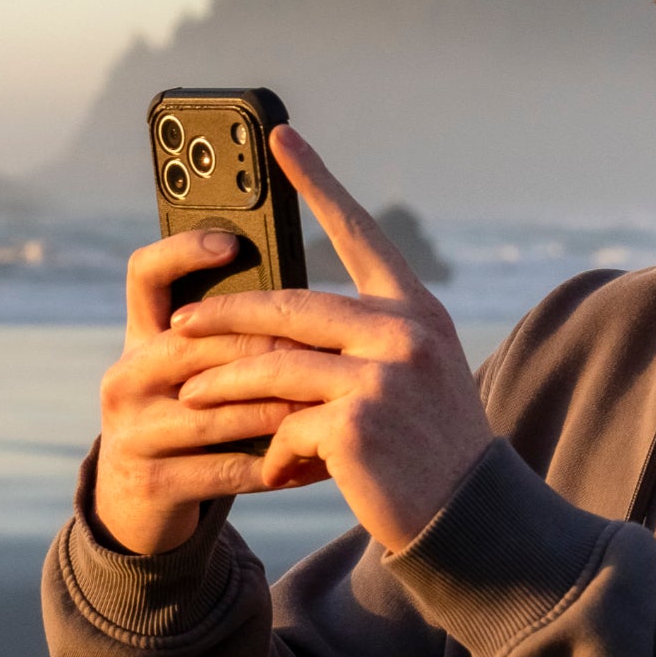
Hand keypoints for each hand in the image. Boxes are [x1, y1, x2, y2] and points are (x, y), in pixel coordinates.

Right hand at [92, 227, 299, 555]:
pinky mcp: (151, 483)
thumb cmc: (194, 417)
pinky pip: (226, 469)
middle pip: (193, 345)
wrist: (141, 502)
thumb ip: (233, 335)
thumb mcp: (199, 371)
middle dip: (263, 348)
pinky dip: (279, 464)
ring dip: (278, 410)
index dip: (183, 252)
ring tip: (329, 404)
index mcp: (141, 336)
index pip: (146, 275)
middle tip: (322, 348)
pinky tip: (322, 462)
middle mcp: (125, 377)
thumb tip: (312, 297)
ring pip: (213, 412)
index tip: (234, 244)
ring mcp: (131, 432)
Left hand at [170, 126, 494, 551]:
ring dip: (223, 384)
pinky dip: (272, 450)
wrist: (475, 519)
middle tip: (180, 322)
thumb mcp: (413, 380)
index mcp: (416, 312)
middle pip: (289, 307)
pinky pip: (286, 426)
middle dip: (225, 317)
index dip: (317, 181)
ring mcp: (380, 377)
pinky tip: (272, 468)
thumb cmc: (436, 452)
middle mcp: (403, 333)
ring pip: (273, 367)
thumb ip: (361, 347)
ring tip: (187, 393)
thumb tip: (272, 340)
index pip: (359, 233)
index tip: (279, 137)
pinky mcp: (355, 424)